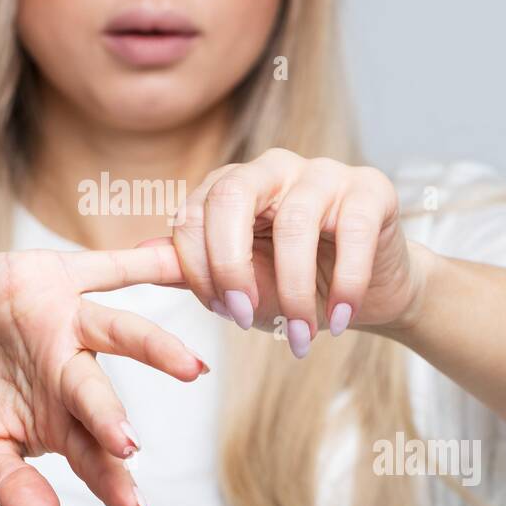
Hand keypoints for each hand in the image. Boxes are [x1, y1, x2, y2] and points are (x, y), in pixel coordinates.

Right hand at [0, 245, 205, 505]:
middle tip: (127, 445)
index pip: (93, 456)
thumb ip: (10, 483)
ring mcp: (69, 324)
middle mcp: (74, 372)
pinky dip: (145, 260)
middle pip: (100, 398)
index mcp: (61, 421)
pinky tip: (180, 254)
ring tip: (191, 366)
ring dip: (156, 347)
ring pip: (119, 334)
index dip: (112, 481)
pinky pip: (108, 267)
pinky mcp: (58, 280)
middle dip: (112, 422)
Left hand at [164, 148, 431, 356]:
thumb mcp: (237, 282)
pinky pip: (352, 232)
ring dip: (293, 291)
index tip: (224, 313)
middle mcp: (272, 168)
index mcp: (231, 186)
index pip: (194, 213)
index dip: (200, 268)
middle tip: (244, 319)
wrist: (368, 292)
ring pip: (294, 222)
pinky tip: (338, 320)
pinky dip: (344, 285)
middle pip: (231, 198)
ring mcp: (323, 172)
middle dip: (230, 266)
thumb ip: (189, 268)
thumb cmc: (296, 283)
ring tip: (299, 338)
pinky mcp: (371, 189)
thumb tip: (134, 257)